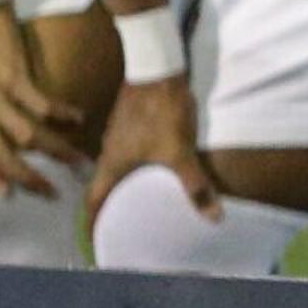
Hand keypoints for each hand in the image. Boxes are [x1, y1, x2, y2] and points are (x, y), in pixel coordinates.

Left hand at [0, 4, 82, 194]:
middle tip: (52, 190)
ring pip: (28, 136)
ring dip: (56, 152)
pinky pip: (43, 106)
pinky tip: (79, 119)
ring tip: (78, 161)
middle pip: (1, 156)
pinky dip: (63, 116)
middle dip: (29, 179)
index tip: (9, 195)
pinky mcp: (15, 76)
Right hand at [90, 70, 206, 224]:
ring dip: (124, 185)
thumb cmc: (160, 112)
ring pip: (117, 167)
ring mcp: (118, 133)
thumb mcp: (179, 152)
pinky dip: (136, 166)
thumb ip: (195, 186)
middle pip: (104, 186)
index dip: (93, 224)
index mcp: (112, 164)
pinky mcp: (131, 120)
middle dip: (111, 207)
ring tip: (140, 201)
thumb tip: (214, 218)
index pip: (94, 201)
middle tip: (123, 228)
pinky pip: (129, 151)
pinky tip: (153, 168)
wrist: (156, 65)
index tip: (96, 242)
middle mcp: (109, 150)